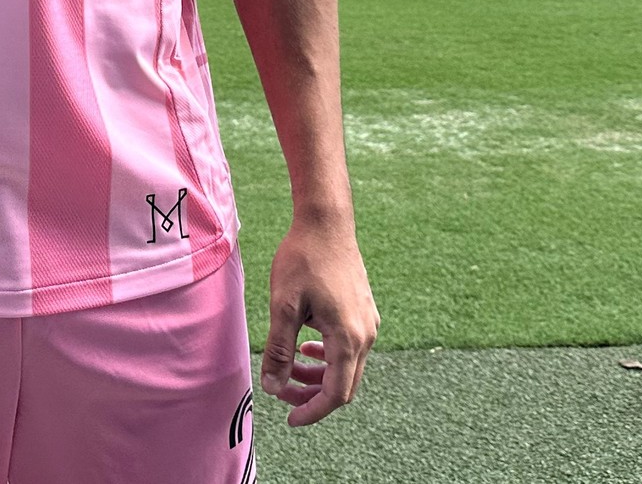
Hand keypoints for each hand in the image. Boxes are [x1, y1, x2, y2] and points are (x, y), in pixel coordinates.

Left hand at [260, 215, 377, 425]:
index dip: (312, 411)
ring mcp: (369, 322)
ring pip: (347, 366)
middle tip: (280, 391)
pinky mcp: (365, 311)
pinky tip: (306, 344)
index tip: (289, 419)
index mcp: (348, 337)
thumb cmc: (302, 259)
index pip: (335, 393)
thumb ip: (279, 349)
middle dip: (312, 394)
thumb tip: (272, 387)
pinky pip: (350, 347)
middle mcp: (366, 335)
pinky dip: (328, 355)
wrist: (326, 222)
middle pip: (344, 384)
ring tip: (290, 367)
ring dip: (319, 374)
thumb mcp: (283, 306)